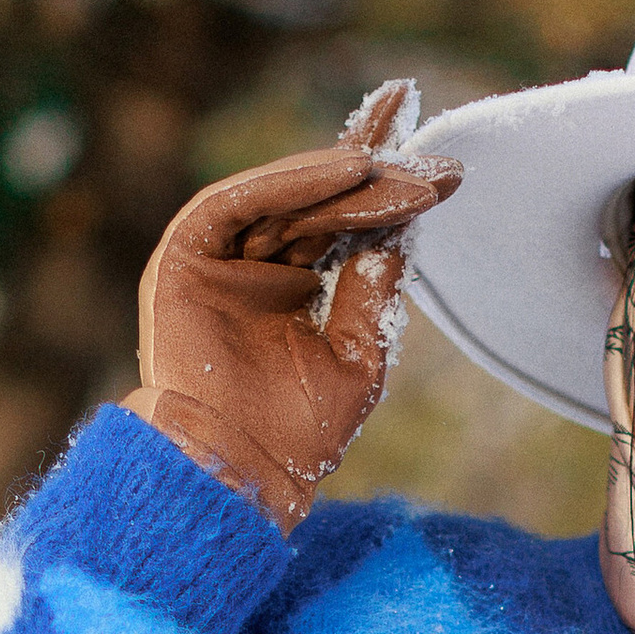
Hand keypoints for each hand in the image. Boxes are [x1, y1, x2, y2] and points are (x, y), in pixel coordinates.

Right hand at [126, 81, 459, 530]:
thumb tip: (404, 232)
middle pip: (319, 197)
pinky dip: (291, 182)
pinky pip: (237, 203)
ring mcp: (218, 257)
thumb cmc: (297, 434)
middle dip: (379, 170)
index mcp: (292, 286)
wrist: (241, 472)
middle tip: (439, 160)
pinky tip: (347, 171)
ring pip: (286, 196)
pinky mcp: (185, 254)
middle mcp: (254, 264)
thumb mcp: (357, 352)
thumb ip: (372, 288)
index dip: (390, 187)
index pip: (343, 219)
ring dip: (344, 176)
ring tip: (397, 165)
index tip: (449, 170)